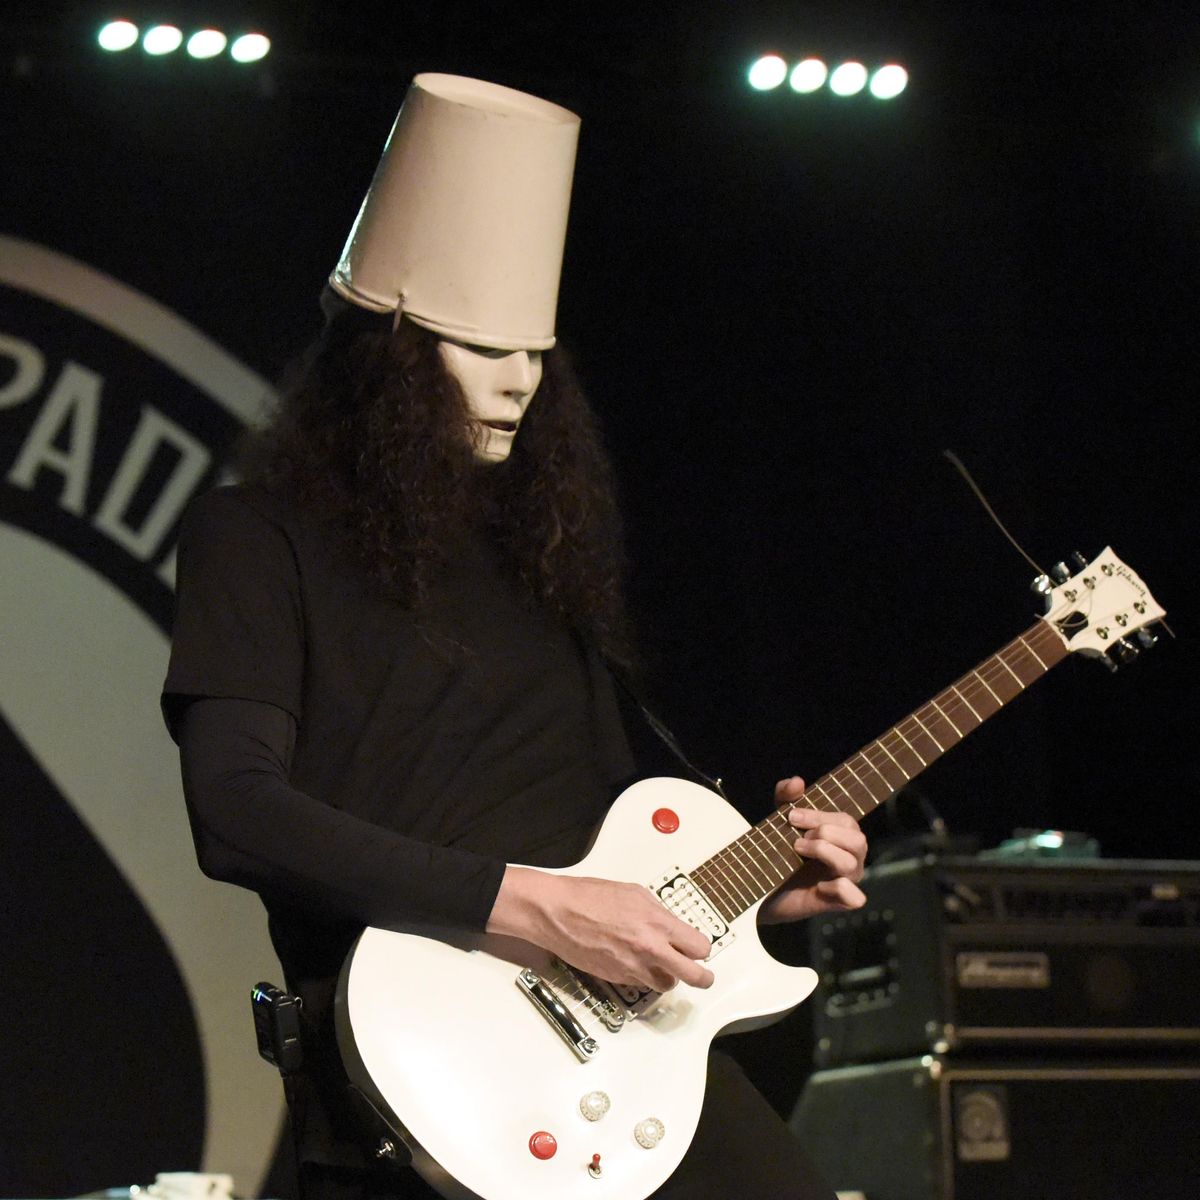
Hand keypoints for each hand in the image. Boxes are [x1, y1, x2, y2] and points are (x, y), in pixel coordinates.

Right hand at [487, 867, 715, 991]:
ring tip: (661, 964)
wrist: (558, 912)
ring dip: (668, 976)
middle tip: (704, 976)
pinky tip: (632, 959)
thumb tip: (671, 926)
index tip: (698, 948)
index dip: (701, 949)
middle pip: (693, 977)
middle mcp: (649, 950)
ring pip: (666, 984)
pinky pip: (640, 984)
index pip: (699, 948)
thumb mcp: (635, 893)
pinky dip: (642, 976)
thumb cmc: (590, 897)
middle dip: (702, 977)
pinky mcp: (616, 978)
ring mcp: (633, 968)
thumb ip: (659, 913)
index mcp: (658, 924)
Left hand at [758, 776, 867, 923]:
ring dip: (824, 851)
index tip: (791, 816)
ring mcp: (845, 882)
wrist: (759, 890)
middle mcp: (849, 859)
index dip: (820, 816)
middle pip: (858, 840)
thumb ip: (786, 797)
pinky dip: (839, 887)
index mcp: (841, 839)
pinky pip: (854, 897)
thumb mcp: (779, 821)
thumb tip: (797, 781)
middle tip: (797, 838)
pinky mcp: (836, 903)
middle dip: (825, 832)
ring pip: (852, 863)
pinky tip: (818, 884)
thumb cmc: (777, 853)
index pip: (846, 821)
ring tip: (798, 850)